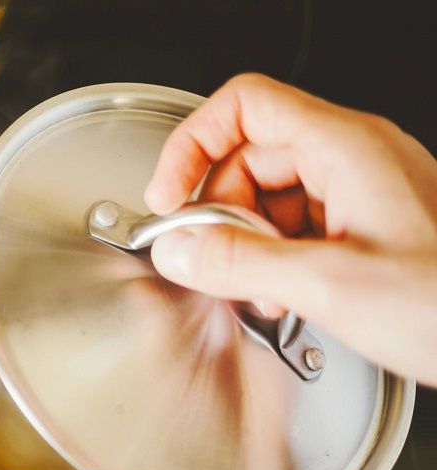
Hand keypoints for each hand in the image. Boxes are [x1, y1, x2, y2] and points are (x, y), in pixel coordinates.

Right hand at [144, 73, 436, 386]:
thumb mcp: (329, 286)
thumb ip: (239, 264)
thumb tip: (177, 249)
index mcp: (345, 148)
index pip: (243, 106)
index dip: (192, 145)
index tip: (168, 199)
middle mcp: (354, 159)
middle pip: (249, 158)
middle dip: (220, 214)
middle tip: (216, 264)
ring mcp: (363, 191)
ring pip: (271, 197)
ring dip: (248, 245)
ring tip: (261, 291)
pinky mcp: (368, 226)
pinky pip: (299, 226)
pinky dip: (277, 260)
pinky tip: (286, 297)